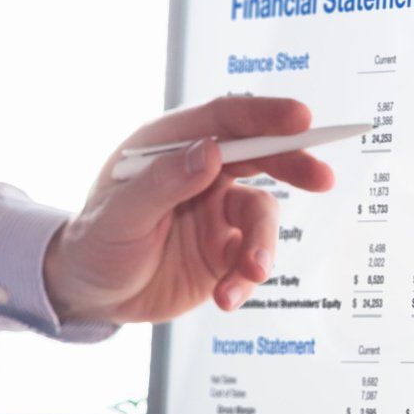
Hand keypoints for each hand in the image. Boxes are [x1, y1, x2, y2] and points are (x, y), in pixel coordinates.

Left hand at [42, 96, 336, 324]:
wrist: (91, 295)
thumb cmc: (96, 243)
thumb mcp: (119, 215)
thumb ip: (163, 183)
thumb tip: (210, 152)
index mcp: (171, 146)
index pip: (225, 119)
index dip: (265, 115)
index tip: (301, 119)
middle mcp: (201, 172)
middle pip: (260, 156)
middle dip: (294, 165)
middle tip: (322, 178)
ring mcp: (215, 212)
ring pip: (261, 217)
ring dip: (262, 246)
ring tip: (250, 274)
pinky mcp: (224, 251)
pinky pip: (251, 260)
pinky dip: (245, 280)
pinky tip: (226, 298)